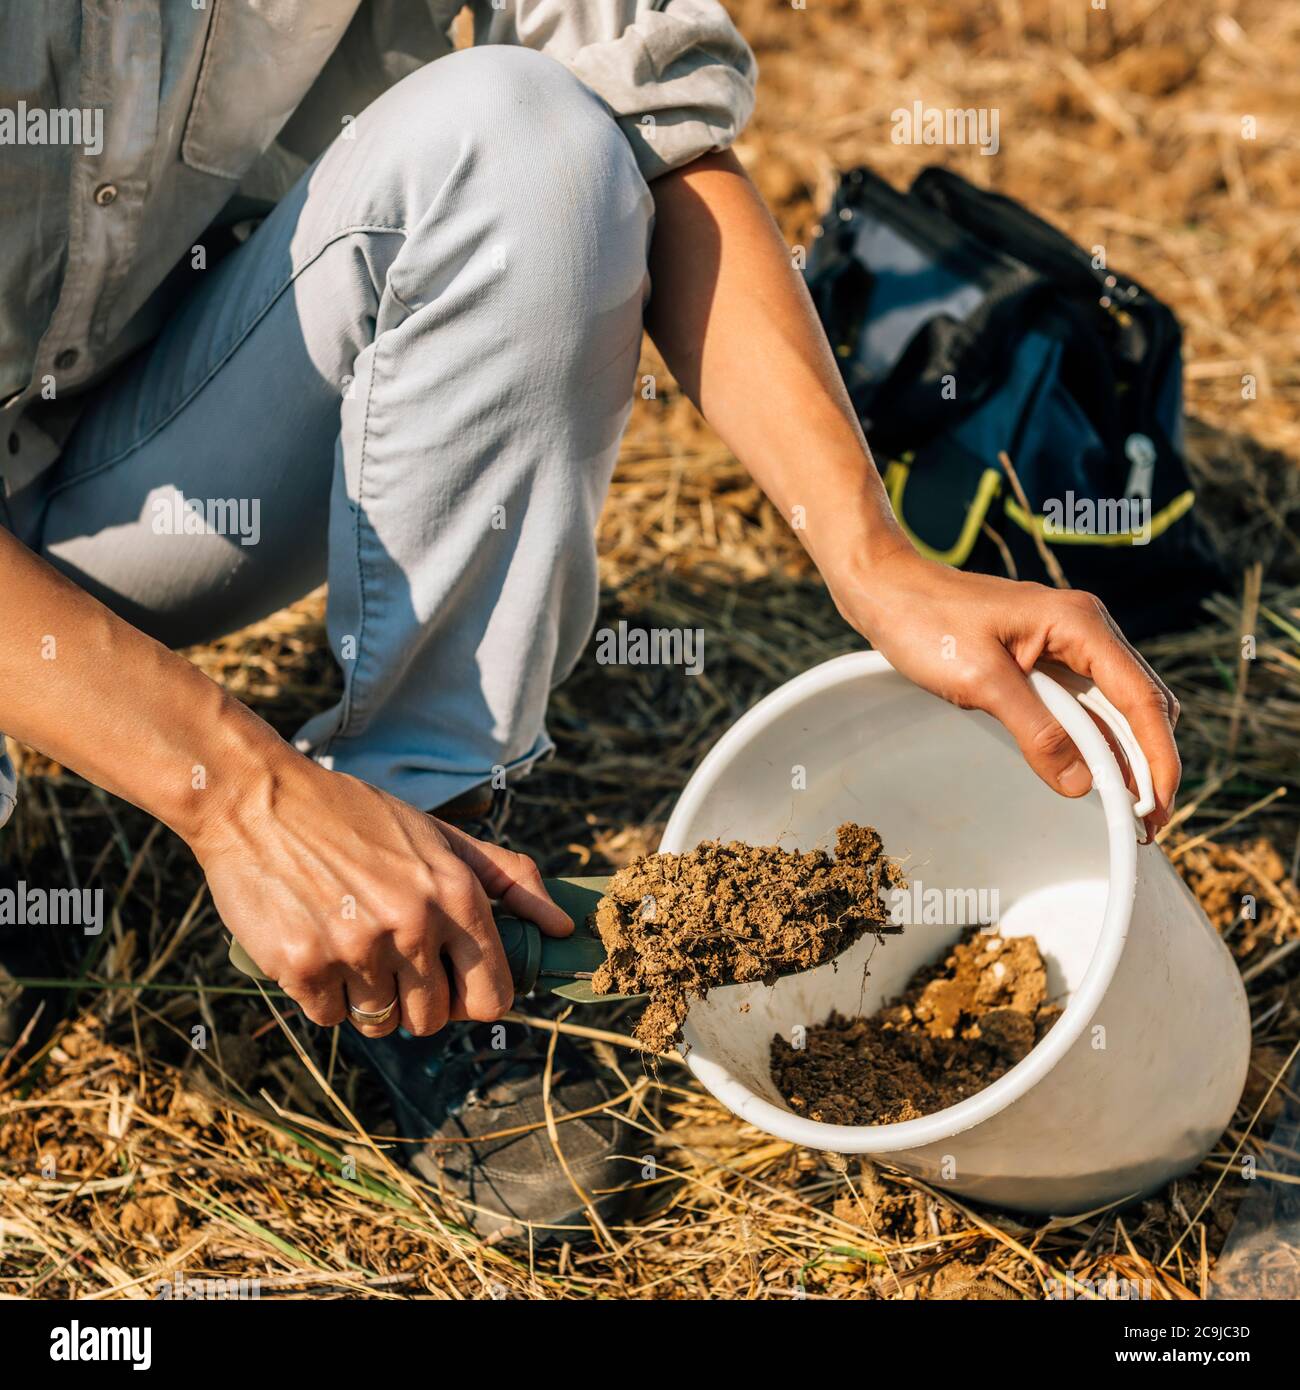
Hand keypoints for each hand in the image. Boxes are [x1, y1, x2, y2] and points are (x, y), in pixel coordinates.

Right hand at [191, 756, 570, 1036]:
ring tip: (352, 946)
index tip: (453, 982)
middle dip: (418, 1000)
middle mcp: (413, 924)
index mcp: (455, 893)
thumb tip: (563, 927)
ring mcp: (357, 949)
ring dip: (370, 999)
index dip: (474, 998)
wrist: (259, 799)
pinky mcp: (302, 967)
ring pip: (382, 1023)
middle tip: (392, 959)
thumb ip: (508, 879)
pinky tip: (316, 945)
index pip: (494, 996)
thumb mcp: (440, 836)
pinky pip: (330, 1018)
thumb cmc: (356, 816)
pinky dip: (324, 995)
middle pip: (435, 1020)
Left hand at [831, 544, 1180, 837]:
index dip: (1157, 756)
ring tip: (1128, 810)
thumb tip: (1082, 784)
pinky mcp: (1046, 659)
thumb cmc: (927, 621)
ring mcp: (1067, 644)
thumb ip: (1035, 731)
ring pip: (1115, 708)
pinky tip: (1094, 775)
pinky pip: (1083, 705)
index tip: (1159, 805)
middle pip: (1139, 704)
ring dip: (1123, 756)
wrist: (888, 590)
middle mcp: (1085, 630)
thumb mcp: (981, 681)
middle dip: (1148, 763)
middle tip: (1147, 823)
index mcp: (1080, 623)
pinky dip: (1093, 741)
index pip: (1140, 697)